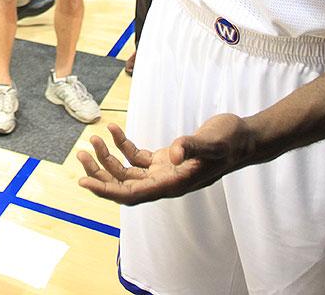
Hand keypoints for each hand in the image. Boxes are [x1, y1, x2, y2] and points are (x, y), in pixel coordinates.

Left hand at [77, 117, 255, 204]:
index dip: (106, 190)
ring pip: (127, 172)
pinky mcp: (167, 160)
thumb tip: (172, 153)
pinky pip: (138, 157)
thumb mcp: (212, 141)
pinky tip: (113, 129)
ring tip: (92, 139)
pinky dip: (123, 145)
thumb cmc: (230, 141)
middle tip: (80, 154)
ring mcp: (165, 172)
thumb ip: (192, 146)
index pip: (132, 195)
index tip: (84, 182)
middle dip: (100, 172)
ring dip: (108, 157)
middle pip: (123, 185)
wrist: (244, 138)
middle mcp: (166, 182)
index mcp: (173, 184)